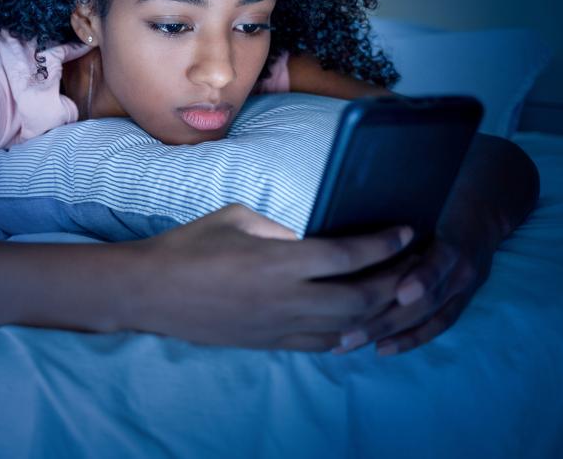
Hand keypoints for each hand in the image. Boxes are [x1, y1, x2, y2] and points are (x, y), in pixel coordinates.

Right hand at [128, 204, 417, 349]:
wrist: (151, 292)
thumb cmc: (189, 246)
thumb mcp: (236, 218)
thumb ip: (280, 228)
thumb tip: (311, 238)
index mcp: (277, 261)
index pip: (347, 255)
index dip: (384, 244)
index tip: (407, 231)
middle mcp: (286, 299)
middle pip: (360, 298)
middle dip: (394, 282)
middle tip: (412, 263)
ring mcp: (278, 327)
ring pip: (346, 328)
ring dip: (377, 312)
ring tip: (395, 293)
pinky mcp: (269, 344)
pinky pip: (321, 345)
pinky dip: (347, 333)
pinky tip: (358, 321)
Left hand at [331, 217, 495, 356]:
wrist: (485, 214)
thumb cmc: (446, 201)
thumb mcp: (427, 201)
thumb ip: (396, 223)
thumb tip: (350, 231)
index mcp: (455, 242)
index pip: (440, 262)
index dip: (423, 278)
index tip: (399, 294)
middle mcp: (461, 269)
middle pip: (425, 301)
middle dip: (385, 320)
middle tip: (347, 336)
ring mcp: (464, 288)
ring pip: (427, 318)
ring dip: (389, 334)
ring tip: (352, 345)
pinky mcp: (463, 300)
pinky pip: (437, 325)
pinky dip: (411, 338)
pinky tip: (383, 349)